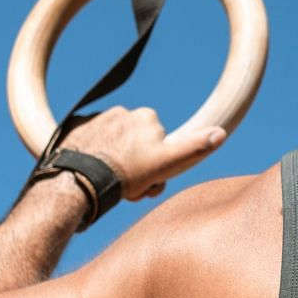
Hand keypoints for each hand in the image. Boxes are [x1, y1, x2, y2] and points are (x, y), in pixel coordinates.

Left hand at [58, 107, 226, 201]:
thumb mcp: (166, 164)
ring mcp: (98, 118)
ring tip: (107, 181)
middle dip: (136, 165)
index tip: (147, 180)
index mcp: (147, 116)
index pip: (160, 143)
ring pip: (115, 145)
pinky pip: (92, 141)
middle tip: (128, 186)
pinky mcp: (76, 127)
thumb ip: (194, 148)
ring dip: (116, 161)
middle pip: (137, 144)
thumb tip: (221, 133)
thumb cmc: (125, 174)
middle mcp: (123, 111)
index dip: (157, 166)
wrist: (78, 180)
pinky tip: (91, 171)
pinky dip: (94, 155)